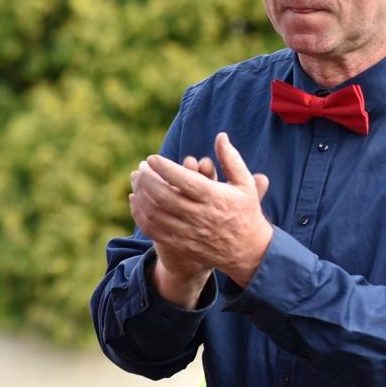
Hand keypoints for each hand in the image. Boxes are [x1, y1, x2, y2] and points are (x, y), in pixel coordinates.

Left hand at [130, 132, 272, 287]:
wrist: (248, 250)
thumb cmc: (246, 211)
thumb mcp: (245, 184)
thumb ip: (231, 159)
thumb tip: (220, 136)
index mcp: (215, 198)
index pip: (184, 180)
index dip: (164, 168)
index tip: (152, 158)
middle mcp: (200, 216)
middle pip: (164, 196)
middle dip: (147, 179)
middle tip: (142, 168)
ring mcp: (189, 232)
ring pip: (155, 212)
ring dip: (141, 194)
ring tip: (137, 180)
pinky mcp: (180, 244)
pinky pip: (152, 229)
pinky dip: (139, 213)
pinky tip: (137, 200)